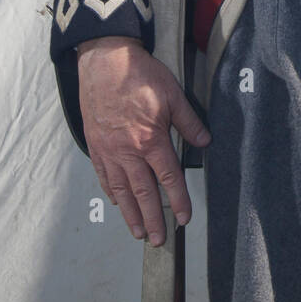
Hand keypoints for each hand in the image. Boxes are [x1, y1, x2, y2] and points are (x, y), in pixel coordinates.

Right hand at [77, 36, 210, 245]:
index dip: (178, 200)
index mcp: (150, 139)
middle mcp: (128, 150)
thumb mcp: (173, 94)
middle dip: (153, 218)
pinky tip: (117, 202)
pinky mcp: (95, 144)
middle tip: (159, 240)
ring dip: (130, 213)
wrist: (104, 61)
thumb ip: (189, 122)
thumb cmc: (139, 74)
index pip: (168, 178)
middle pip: (143, 192)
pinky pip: (104, 175)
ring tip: (138, 232)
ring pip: (121, 190)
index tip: (183, 218)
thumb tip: (204, 141)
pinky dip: (111, 192)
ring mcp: (109, 150)